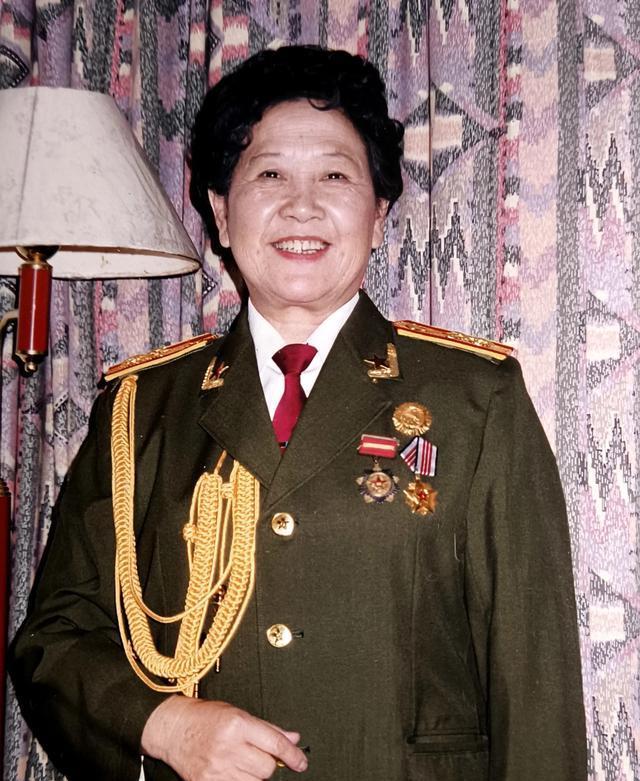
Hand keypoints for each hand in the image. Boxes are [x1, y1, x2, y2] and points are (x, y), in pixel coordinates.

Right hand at [141, 695, 307, 779]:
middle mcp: (228, 747)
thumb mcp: (238, 714)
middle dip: (269, 764)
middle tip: (259, 756)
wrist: (173, 729)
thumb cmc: (205, 717)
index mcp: (237, 725)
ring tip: (243, 763)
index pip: (275, 744)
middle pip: (266, 768)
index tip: (301, 762)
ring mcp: (217, 769)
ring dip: (255, 776)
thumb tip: (293, 738)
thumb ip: (267, 729)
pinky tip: (234, 773)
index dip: (293, 755)